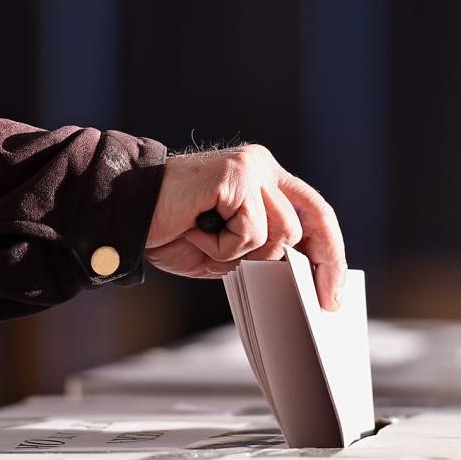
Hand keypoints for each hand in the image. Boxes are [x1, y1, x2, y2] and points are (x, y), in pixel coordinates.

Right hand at [145, 145, 346, 309]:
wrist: (127, 215)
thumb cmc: (171, 231)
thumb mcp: (228, 250)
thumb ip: (262, 252)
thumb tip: (300, 278)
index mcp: (262, 179)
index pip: (314, 212)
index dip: (330, 253)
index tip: (333, 292)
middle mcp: (261, 167)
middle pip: (302, 225)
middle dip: (294, 263)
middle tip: (297, 292)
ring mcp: (250, 167)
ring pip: (279, 231)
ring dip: (242, 252)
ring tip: (205, 240)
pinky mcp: (234, 174)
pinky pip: (251, 229)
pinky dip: (223, 244)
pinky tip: (196, 230)